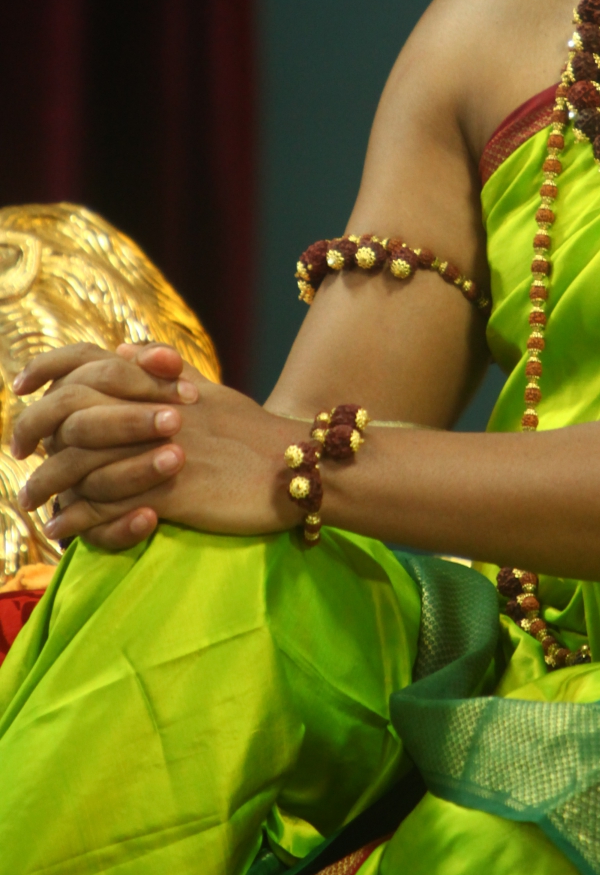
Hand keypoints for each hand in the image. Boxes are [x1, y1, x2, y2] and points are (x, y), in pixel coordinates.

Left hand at [12, 345, 297, 549]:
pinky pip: (105, 508)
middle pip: (70, 411)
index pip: (87, 359)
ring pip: (79, 464)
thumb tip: (119, 345)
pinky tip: (64, 530)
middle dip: (32, 430)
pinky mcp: (168, 494)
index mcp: (159, 381)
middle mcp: (152, 410)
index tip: (21, 385)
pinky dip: (77, 520)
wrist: (298, 467)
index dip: (47, 368)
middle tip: (18, 450)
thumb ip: (164, 368)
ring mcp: (157, 453)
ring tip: (31, 503)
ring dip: (46, 485)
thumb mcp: (210, 390)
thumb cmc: (253, 433)